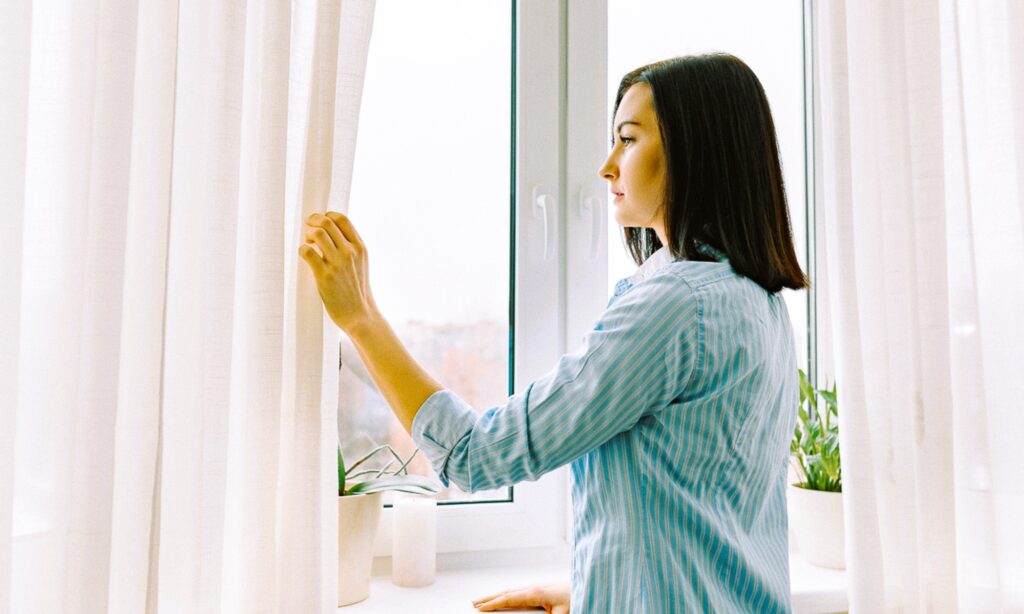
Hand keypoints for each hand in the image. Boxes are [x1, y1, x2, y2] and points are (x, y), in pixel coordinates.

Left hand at [298, 211, 376, 331]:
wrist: (360, 315)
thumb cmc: (358, 291)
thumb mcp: (362, 264)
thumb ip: (351, 248)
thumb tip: (331, 233)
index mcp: (360, 247)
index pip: (342, 219)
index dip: (327, 216)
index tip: (320, 223)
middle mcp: (350, 252)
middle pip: (326, 222)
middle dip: (312, 221)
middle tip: (308, 230)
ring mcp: (337, 263)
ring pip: (316, 233)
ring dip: (307, 235)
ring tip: (308, 245)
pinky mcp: (324, 275)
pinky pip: (307, 252)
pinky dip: (302, 250)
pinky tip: (305, 257)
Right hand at [472, 581, 569, 612]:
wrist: (589, 585)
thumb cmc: (577, 598)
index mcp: (536, 593)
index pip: (508, 598)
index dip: (493, 603)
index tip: (480, 608)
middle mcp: (535, 588)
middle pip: (506, 593)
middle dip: (489, 597)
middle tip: (474, 602)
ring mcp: (539, 587)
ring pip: (512, 592)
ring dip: (498, 596)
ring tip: (486, 601)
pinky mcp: (544, 590)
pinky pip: (520, 593)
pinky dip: (509, 596)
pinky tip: (507, 600)